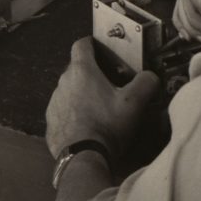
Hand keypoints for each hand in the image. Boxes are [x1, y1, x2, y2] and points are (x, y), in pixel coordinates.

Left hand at [45, 37, 160, 160]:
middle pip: (76, 68)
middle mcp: (64, 81)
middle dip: (90, 72)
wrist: (83, 157)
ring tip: (98, 107)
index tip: (100, 47)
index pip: (82, 44)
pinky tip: (86, 125)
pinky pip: (62, 110)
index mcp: (82, 71)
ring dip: (80, 93)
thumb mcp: (134, 103)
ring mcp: (54, 101)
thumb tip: (150, 76)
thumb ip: (145, 83)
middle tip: (108, 83)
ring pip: (68, 89)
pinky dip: (73, 113)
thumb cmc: (107, 125)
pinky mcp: (50, 121)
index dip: (91, 43)